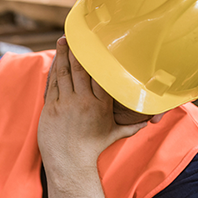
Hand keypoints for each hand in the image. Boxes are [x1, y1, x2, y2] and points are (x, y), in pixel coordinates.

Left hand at [37, 37, 147, 174]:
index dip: (95, 58)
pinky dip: (53, 70)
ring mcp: (65, 104)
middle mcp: (83, 101)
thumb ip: (131, 126)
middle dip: (76, 50)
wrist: (69, 163)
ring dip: (63, 55)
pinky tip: (55, 60)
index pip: (99, 75)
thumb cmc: (92, 149)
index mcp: (100, 105)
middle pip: (80, 69)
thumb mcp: (114, 135)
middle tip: (75, 34)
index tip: (95, 45)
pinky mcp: (50, 108)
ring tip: (63, 40)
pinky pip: (52, 84)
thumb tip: (147, 123)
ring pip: (64, 73)